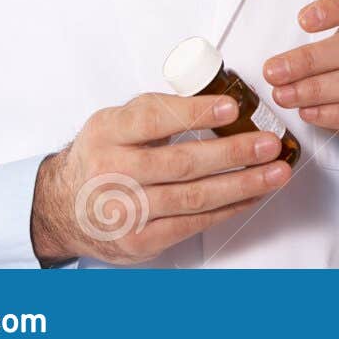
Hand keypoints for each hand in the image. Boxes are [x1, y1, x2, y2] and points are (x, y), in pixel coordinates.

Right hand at [29, 93, 292, 265]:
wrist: (64, 207)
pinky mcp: (138, 241)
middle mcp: (111, 172)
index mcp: (107, 132)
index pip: (153, 119)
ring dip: (241, 184)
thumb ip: (161, 109)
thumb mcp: (118, 121)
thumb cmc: (103, 156)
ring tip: (274, 172)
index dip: (195, 113)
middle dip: (232, 153)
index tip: (232, 107)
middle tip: (268, 144)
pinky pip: (192, 224)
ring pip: (193, 197)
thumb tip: (218, 98)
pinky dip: (227, 209)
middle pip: (180, 163)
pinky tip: (250, 196)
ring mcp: (124, 211)